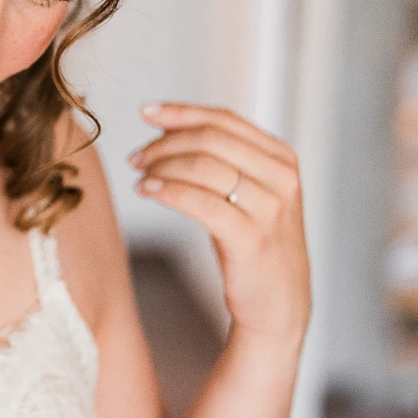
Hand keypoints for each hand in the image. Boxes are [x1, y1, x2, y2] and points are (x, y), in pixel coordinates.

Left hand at [129, 102, 309, 351]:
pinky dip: (168, 191)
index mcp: (282, 158)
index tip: (146, 112)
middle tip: (136, 157)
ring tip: (140, 177)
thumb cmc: (253, 245)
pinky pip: (200, 202)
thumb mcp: (247, 193)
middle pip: (211, 139)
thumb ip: (220, 158)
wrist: (278, 305)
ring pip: (203, 166)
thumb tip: (166, 126)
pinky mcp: (252, 237)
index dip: (181, 112)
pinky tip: (148, 191)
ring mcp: (270, 207)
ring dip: (162, 166)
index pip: (225, 120)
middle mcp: (282, 177)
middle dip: (165, 142)